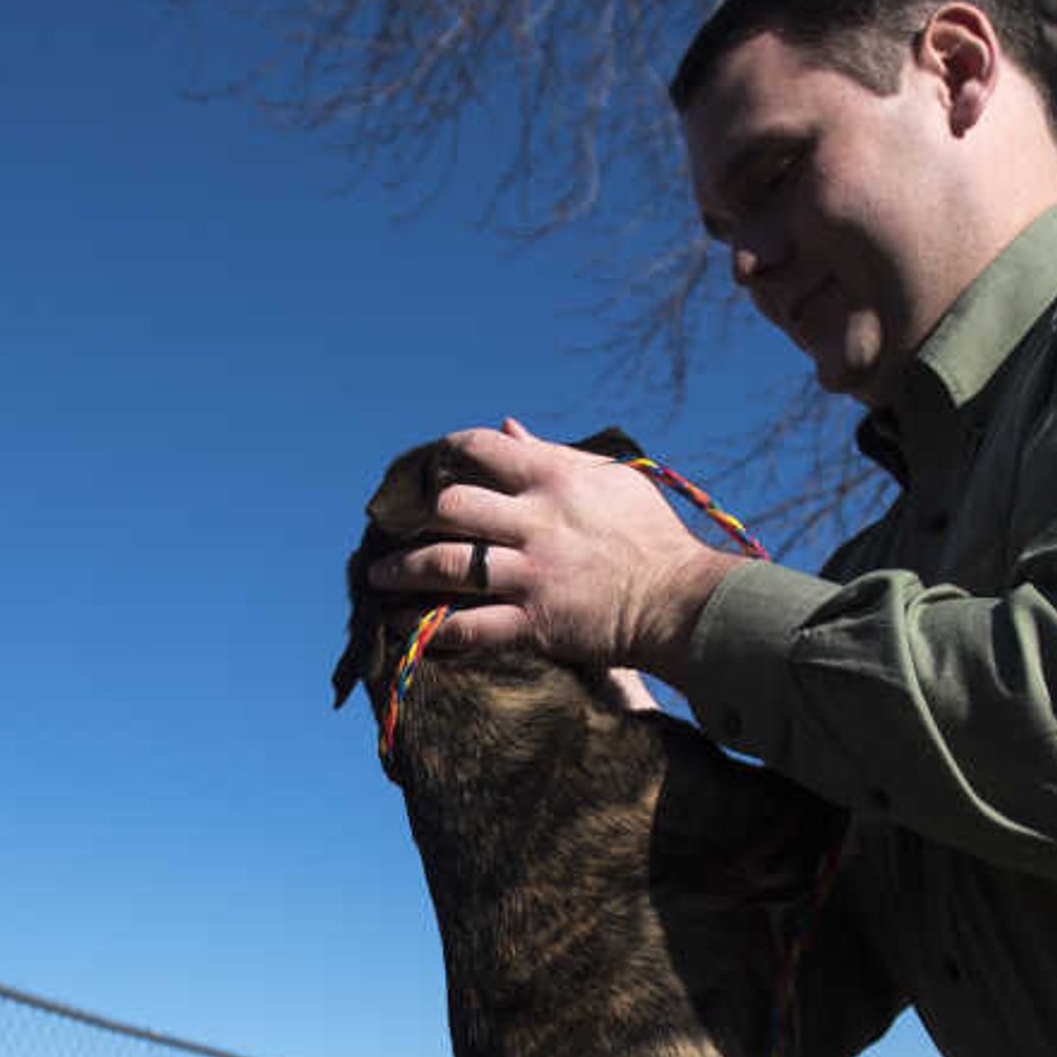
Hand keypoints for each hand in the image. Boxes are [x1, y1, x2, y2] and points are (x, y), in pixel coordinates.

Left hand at [366, 420, 744, 676]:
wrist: (680, 600)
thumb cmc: (650, 535)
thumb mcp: (609, 479)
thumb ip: (552, 453)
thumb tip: (509, 427)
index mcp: (553, 478)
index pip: (482, 449)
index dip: (444, 451)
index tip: (426, 464)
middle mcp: (536, 522)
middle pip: (450, 507)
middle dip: (411, 517)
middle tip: (388, 527)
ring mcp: (532, 574)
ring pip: (447, 566)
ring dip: (403, 572)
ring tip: (376, 576)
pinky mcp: (535, 623)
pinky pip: (469, 627)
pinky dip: (432, 629)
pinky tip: (406, 627)